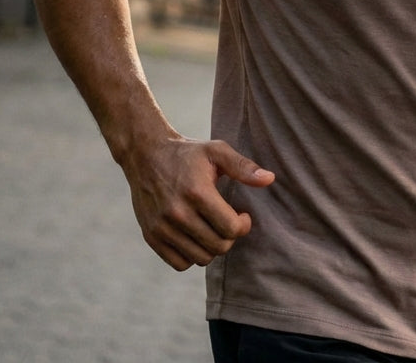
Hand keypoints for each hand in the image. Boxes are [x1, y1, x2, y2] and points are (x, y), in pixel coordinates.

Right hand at [121, 134, 274, 270]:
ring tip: (212, 228)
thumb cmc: (187, 154)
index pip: (230, 228)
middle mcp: (178, 213)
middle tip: (229, 222)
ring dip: (212, 247)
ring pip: (200, 258)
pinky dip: (192, 255)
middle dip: (230, 237)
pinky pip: (180, 264)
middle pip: (218, 247)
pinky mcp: (151, 237)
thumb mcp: (216, 151)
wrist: (145, 155)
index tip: (243, 215)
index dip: (243, 225)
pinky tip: (195, 235)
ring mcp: (162, 227)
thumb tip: (270, 179)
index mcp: (197, 192)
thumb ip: (243, 167)